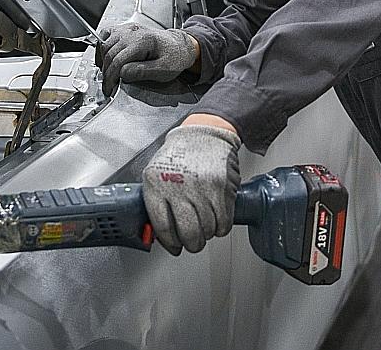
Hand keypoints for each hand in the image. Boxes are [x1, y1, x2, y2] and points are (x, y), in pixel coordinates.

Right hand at [96, 22, 198, 96]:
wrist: (179, 46)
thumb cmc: (174, 58)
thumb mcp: (164, 70)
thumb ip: (143, 72)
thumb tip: (123, 73)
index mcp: (144, 41)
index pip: (118, 60)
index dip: (111, 77)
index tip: (109, 89)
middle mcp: (134, 32)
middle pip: (109, 53)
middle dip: (106, 73)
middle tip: (108, 86)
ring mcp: (128, 29)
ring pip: (104, 44)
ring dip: (103, 61)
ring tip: (108, 75)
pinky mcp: (124, 29)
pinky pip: (105, 35)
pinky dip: (101, 47)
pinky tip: (105, 59)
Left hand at [142, 123, 240, 254]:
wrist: (205, 132)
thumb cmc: (180, 154)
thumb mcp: (157, 172)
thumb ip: (156, 201)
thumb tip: (156, 232)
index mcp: (156, 184)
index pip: (162, 226)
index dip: (170, 242)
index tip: (174, 247)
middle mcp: (178, 186)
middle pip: (188, 233)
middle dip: (192, 244)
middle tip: (193, 243)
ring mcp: (202, 188)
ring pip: (207, 230)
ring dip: (207, 234)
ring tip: (205, 227)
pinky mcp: (222, 188)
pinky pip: (224, 222)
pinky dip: (221, 227)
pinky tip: (217, 220)